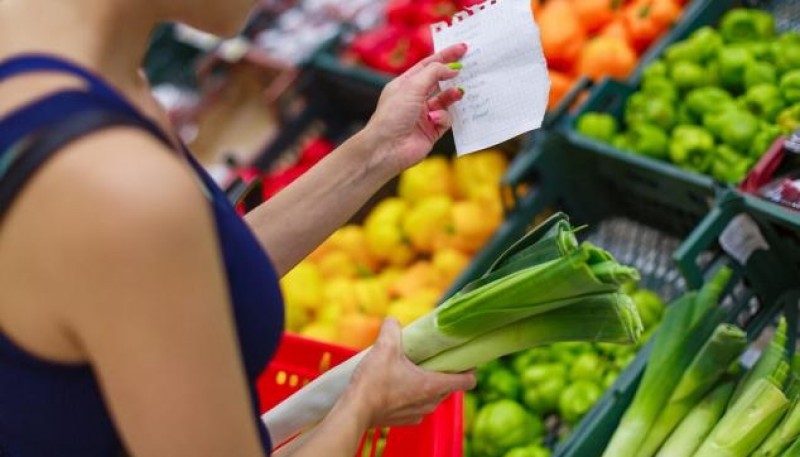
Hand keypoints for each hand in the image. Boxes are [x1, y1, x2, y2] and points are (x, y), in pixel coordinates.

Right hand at [345, 319, 475, 426]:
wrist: (354, 411)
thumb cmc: (373, 382)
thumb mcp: (384, 347)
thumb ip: (392, 329)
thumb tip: (393, 320)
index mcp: (432, 385)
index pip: (467, 381)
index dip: (469, 368)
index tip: (464, 358)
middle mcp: (430, 403)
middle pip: (449, 387)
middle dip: (445, 373)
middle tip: (434, 358)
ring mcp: (418, 414)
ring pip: (433, 398)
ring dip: (428, 385)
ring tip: (414, 370)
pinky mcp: (405, 420)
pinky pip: (418, 407)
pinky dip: (414, 397)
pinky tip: (400, 386)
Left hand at [362, 44, 467, 174]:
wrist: (387, 148)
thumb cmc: (393, 115)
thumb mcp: (412, 86)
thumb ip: (434, 73)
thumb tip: (452, 69)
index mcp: (405, 84)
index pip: (428, 65)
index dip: (445, 56)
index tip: (462, 48)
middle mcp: (414, 98)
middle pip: (439, 81)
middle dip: (452, 75)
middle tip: (469, 68)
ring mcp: (424, 115)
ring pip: (446, 100)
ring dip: (452, 96)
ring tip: (458, 93)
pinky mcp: (432, 130)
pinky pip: (446, 119)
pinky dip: (443, 117)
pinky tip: (435, 120)